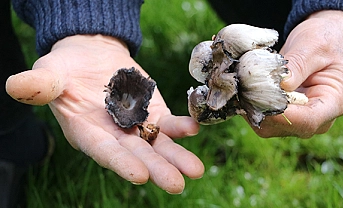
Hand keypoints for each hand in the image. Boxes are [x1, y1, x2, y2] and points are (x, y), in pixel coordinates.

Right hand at [6, 35, 203, 193]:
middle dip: (157, 169)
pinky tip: (194, 128)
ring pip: (158, 145)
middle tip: (177, 184)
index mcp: (87, 133)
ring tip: (195, 170)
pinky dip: (181, 126)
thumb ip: (40, 84)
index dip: (121, 163)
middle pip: (137, 155)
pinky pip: (168, 123)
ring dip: (176, 157)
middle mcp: (114, 136)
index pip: (104, 152)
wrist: (91, 58)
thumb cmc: (66, 70)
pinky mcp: (152, 112)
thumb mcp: (50, 74)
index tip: (139, 176)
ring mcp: (136, 126)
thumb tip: (17, 86)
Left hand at [251, 10, 342, 137]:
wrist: (327, 37)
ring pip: (269, 125)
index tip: (260, 98)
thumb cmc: (325, 39)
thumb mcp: (314, 46)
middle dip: (261, 110)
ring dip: (253, 108)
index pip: (307, 121)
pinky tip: (244, 87)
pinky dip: (251, 104)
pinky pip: (263, 117)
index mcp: (334, 103)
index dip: (281, 115)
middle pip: (284, 127)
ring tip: (242, 85)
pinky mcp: (284, 113)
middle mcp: (318, 118)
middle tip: (243, 87)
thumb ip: (298, 65)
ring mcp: (300, 118)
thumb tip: (281, 85)